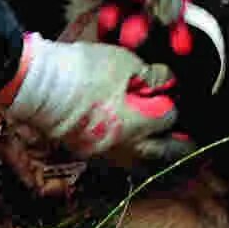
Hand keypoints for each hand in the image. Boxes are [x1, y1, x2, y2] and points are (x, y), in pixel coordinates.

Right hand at [0, 32, 183, 163]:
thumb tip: (165, 80)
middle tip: (189, 144)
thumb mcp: (123, 62)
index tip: (168, 92)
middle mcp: (124, 148)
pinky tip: (130, 143)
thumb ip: (149, 74)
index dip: (171, 103)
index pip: (169, 118)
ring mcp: (102, 154)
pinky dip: (129, 155)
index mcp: (138, 127)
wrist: (39, 87)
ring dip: (153, 155)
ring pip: (138, 164)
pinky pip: (116, 161)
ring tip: (162, 145)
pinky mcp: (84, 152)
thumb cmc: (84, 72)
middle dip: (178, 148)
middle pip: (161, 155)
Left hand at [38, 0, 194, 54]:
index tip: (178, 40)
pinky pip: (117, 7)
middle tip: (134, 37)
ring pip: (136, 7)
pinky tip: (104, 23)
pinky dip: (113, 17)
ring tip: (114, 28)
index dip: (178, 10)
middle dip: (147, 19)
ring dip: (129, 21)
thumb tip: (176, 14)